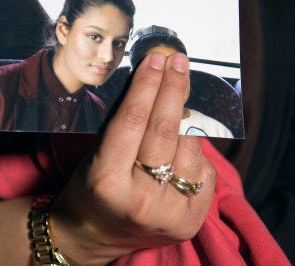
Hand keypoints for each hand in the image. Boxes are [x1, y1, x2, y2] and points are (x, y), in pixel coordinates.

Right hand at [52, 52, 215, 264]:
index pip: (134, 120)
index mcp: (106, 181)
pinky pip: (205, 171)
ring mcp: (168, 215)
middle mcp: (140, 200)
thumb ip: (125, 126)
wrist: (92, 236)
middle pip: (166, 131)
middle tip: (179, 62)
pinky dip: (195, 153)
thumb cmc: (89, 188)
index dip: (148, 84)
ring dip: (187, 121)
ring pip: (191, 148)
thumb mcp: (94, 155)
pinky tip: (182, 146)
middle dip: (175, 89)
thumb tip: (159, 82)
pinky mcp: (189, 223)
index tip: (157, 59)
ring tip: (177, 106)